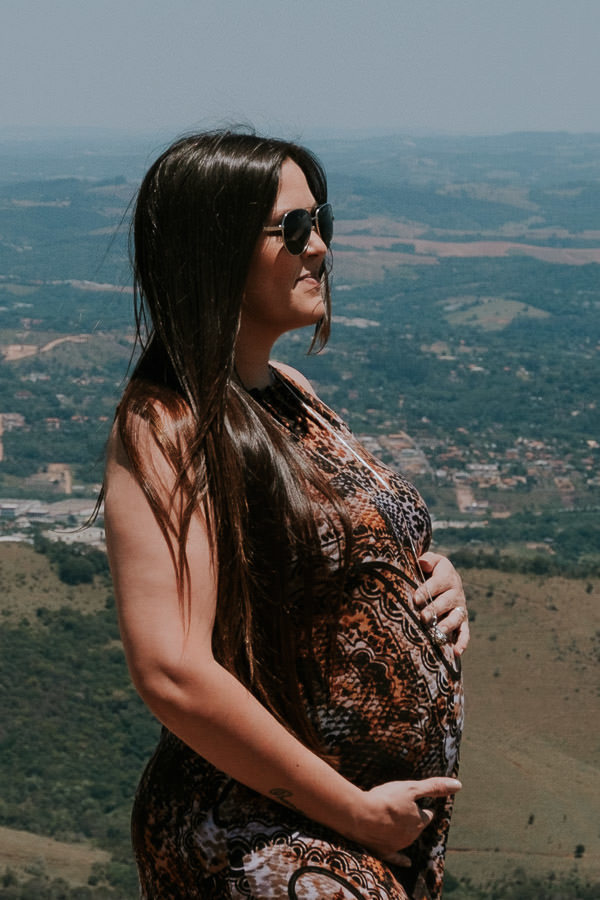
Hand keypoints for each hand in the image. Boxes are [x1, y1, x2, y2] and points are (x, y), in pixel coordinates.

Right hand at [347, 777, 461, 863]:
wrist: (361, 815)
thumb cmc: (387, 799)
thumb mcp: (412, 788)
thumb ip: (434, 787)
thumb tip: (458, 785)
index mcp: (419, 821)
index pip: (427, 814)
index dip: (423, 807)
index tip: (420, 802)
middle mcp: (412, 836)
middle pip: (417, 826)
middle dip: (413, 818)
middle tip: (404, 808)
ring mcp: (398, 845)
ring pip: (406, 837)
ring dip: (404, 830)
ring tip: (394, 819)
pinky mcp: (384, 851)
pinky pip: (396, 858)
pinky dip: (402, 860)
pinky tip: (408, 863)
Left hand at [413, 552, 469, 655]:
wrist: (445, 578)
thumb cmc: (432, 570)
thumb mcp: (432, 560)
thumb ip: (427, 559)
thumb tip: (423, 563)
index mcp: (447, 577)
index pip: (437, 583)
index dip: (426, 591)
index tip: (416, 598)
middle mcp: (456, 593)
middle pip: (447, 602)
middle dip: (435, 610)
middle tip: (423, 617)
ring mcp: (460, 608)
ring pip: (456, 618)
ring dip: (447, 626)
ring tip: (438, 633)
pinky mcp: (462, 621)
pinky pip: (465, 632)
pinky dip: (462, 642)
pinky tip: (457, 652)